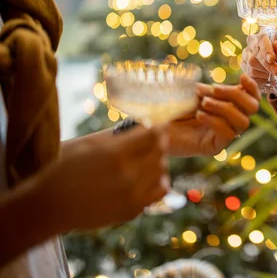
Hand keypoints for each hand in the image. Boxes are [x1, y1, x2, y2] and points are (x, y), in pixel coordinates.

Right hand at [41, 127, 168, 230]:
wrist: (51, 206)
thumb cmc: (66, 170)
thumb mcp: (89, 146)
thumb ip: (119, 137)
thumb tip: (145, 126)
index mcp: (115, 154)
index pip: (153, 135)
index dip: (157, 129)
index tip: (155, 128)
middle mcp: (127, 175)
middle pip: (160, 152)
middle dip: (157, 144)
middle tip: (149, 143)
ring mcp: (132, 195)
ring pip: (163, 171)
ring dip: (157, 163)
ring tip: (145, 161)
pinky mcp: (133, 210)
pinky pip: (160, 191)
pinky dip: (157, 182)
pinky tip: (145, 179)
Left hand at [167, 74, 260, 156]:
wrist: (152, 123)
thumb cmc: (171, 105)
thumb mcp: (192, 92)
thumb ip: (209, 90)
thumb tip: (217, 89)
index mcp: (228, 105)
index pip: (252, 98)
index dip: (252, 87)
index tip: (242, 77)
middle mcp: (230, 121)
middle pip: (253, 109)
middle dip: (236, 95)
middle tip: (214, 90)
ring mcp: (223, 135)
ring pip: (243, 122)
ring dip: (224, 108)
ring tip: (203, 103)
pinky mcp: (213, 147)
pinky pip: (227, 134)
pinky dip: (215, 121)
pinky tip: (199, 115)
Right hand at [242, 27, 276, 83]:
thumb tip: (276, 44)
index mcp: (267, 32)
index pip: (262, 38)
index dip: (266, 49)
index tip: (272, 59)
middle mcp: (254, 40)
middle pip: (255, 52)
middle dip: (267, 64)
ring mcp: (247, 52)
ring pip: (251, 63)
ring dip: (265, 71)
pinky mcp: (245, 64)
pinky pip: (249, 72)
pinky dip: (261, 76)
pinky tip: (269, 76)